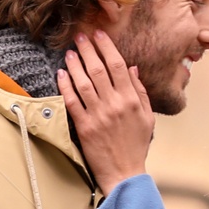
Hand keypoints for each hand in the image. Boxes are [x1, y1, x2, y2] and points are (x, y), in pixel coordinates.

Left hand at [58, 29, 154, 194]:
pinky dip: (66, 85)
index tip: (99, 34)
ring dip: (75, 64)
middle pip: (98, 70)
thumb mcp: (147, 118)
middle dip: (88, 49)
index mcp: (131, 100)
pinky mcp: (84, 127)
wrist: (124, 173)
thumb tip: (131, 69)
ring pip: (83, 82)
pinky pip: (72, 101)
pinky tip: (61, 74)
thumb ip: (141, 92)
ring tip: (69, 52)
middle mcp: (115, 105)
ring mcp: (98, 115)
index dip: (107, 47)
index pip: (117, 66)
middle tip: (80, 36)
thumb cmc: (137, 146)